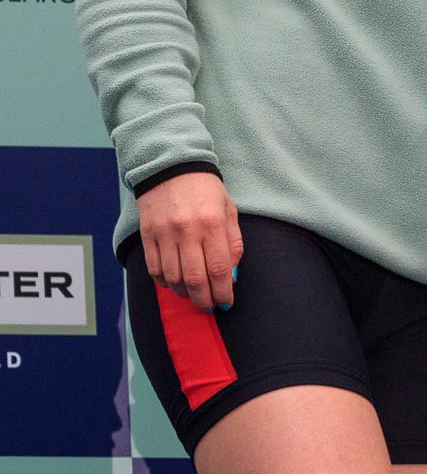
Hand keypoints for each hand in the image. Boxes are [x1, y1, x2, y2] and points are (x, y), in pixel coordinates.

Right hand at [135, 171, 241, 311]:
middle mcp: (188, 231)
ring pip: (172, 278)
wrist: (171, 166)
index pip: (219, 269)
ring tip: (194, 294)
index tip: (226, 302)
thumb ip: (233, 241)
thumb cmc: (205, 189)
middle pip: (195, 279)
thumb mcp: (228, 209)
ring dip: (184, 293)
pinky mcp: (147, 236)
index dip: (223, 291)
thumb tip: (232, 272)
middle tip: (210, 307)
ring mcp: (164, 234)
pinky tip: (174, 282)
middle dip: (204, 300)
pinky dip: (165, 282)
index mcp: (213, 223)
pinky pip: (154, 269)